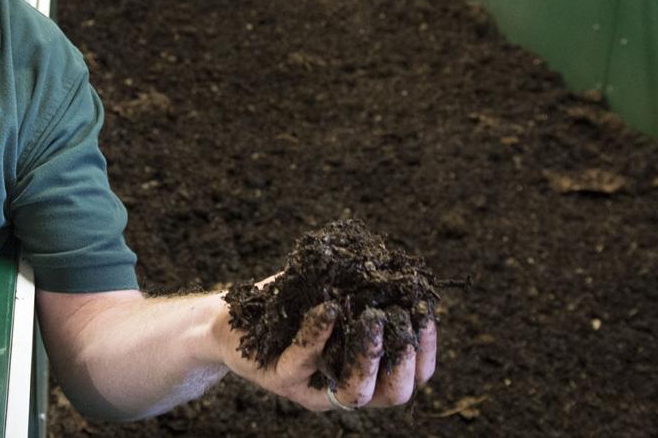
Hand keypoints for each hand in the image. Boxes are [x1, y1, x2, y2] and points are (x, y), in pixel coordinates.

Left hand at [217, 297, 437, 411]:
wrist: (229, 322)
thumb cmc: (285, 308)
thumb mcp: (328, 294)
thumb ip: (360, 286)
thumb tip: (396, 263)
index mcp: (363, 370)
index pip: (412, 376)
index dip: (428, 349)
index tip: (427, 313)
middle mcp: (342, 387)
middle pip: (394, 394)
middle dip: (407, 360)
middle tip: (402, 322)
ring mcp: (312, 387)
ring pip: (354, 394)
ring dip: (370, 355)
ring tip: (374, 319)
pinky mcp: (280, 376)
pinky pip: (304, 360)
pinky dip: (318, 334)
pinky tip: (328, 309)